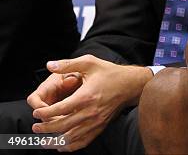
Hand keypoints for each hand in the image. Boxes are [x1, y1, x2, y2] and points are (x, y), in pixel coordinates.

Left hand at [28, 55, 151, 151]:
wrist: (130, 84)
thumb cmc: (110, 73)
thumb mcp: (90, 63)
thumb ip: (68, 64)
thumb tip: (49, 65)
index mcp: (86, 96)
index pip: (59, 109)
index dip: (44, 113)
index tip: (36, 112)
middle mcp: (90, 112)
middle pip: (62, 126)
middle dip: (45, 128)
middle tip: (35, 127)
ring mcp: (96, 121)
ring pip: (71, 138)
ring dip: (55, 141)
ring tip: (43, 139)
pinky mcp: (100, 127)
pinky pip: (83, 141)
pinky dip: (71, 146)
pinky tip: (62, 146)